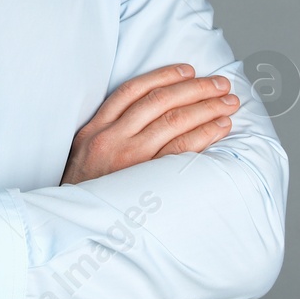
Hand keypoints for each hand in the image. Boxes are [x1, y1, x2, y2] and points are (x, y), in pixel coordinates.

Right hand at [61, 63, 239, 185]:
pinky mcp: (146, 180)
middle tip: (220, 84)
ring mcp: (129, 159)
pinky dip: (204, 134)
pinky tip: (220, 128)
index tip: (188, 70)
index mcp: (95, 129)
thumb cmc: (84, 191)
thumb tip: (150, 113)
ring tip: (228, 103)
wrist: (71, 228)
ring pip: (174, 122)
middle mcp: (111, 139)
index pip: (133, 90)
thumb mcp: (84, 154)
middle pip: (159, 102)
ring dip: (206, 108)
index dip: (164, 76)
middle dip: (195, 88)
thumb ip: (110, 132)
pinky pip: (181, 150)